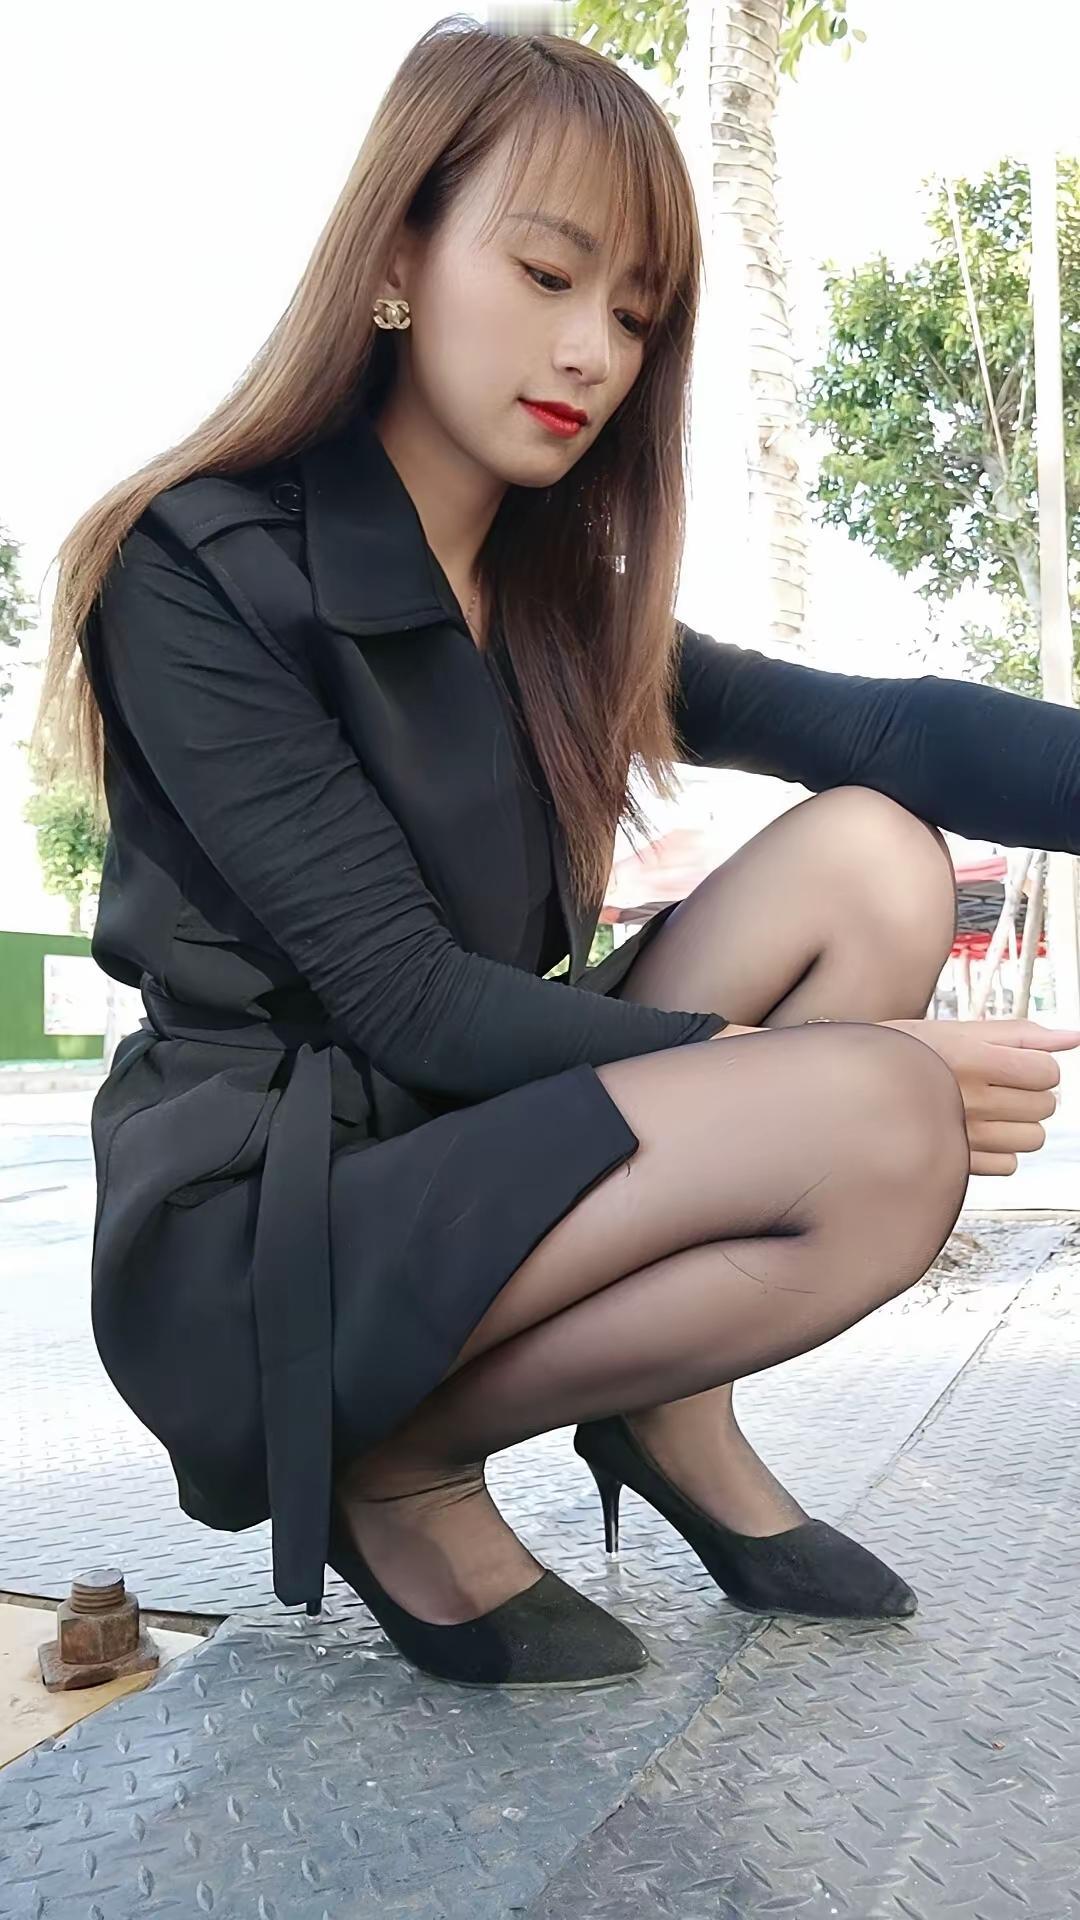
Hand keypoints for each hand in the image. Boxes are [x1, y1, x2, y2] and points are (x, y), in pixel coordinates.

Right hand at [882, 1017, 1079, 1175]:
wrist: (852, 1085)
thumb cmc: (904, 1052)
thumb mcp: (958, 1029)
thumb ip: (1019, 1033)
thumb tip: (1073, 1037)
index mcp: (972, 1058)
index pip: (1047, 1072)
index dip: (1037, 1066)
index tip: (1014, 1063)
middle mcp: (970, 1098)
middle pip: (1046, 1106)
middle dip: (1029, 1093)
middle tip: (996, 1084)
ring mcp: (963, 1134)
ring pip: (1033, 1138)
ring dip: (1018, 1124)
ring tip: (988, 1109)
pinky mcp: (956, 1162)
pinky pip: (1008, 1165)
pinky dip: (999, 1151)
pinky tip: (975, 1131)